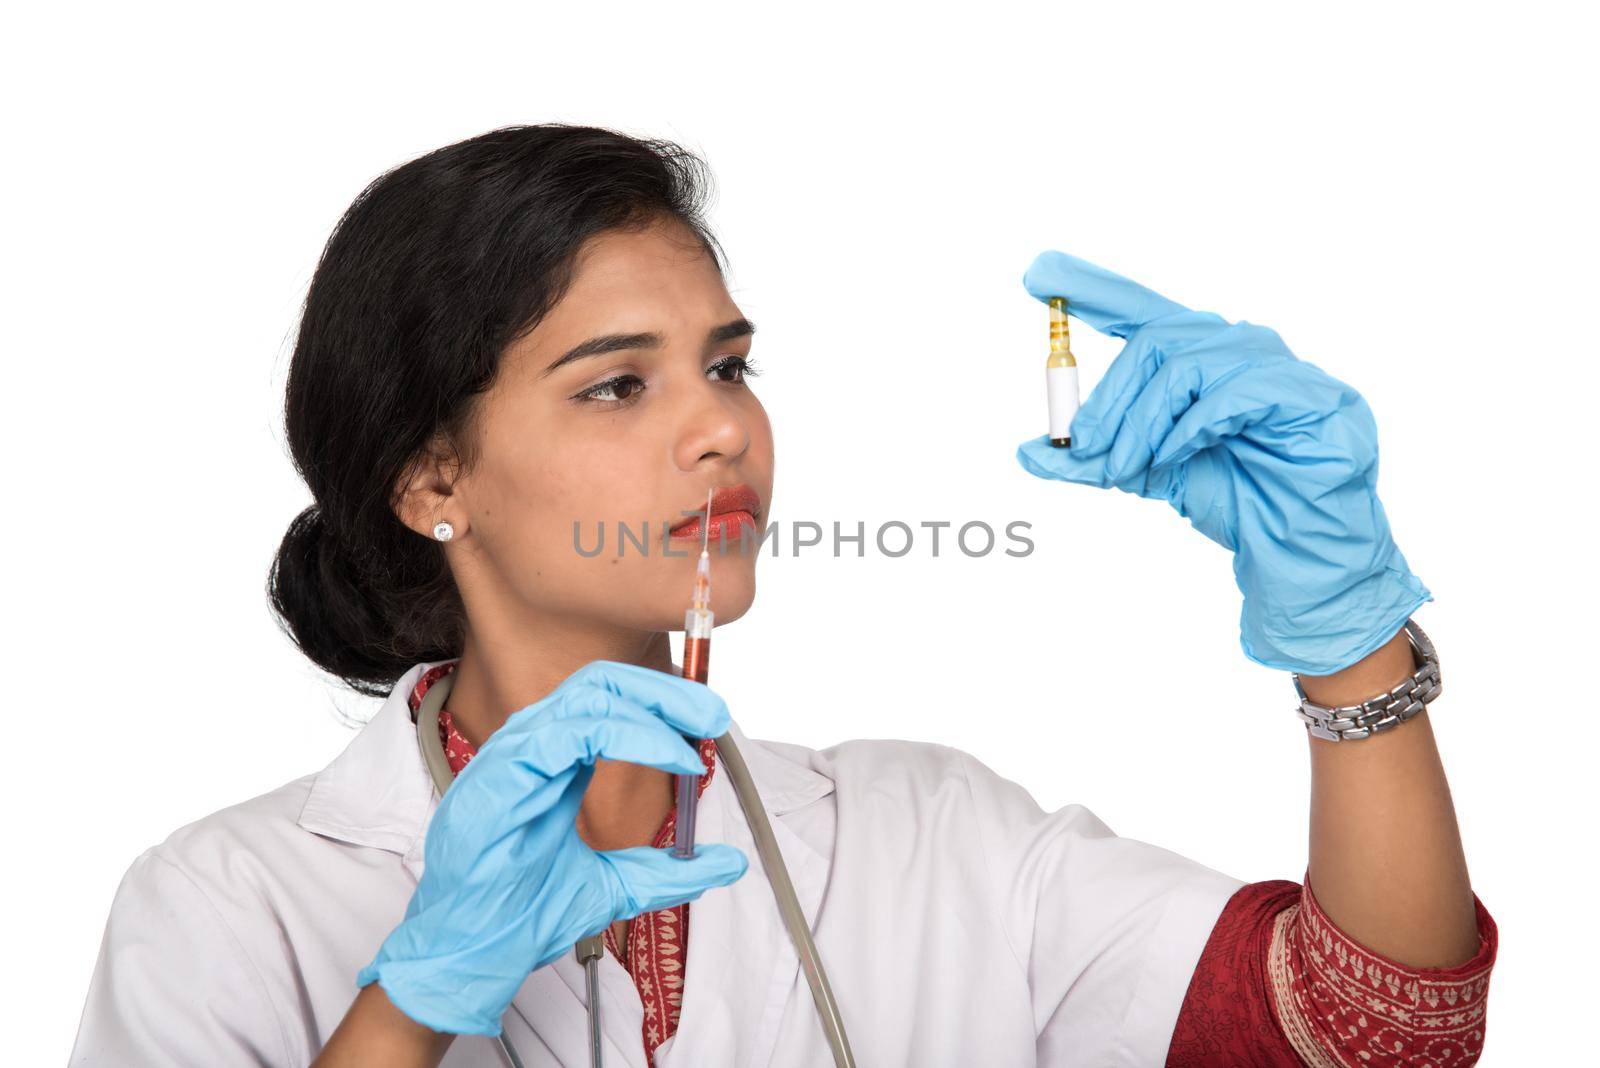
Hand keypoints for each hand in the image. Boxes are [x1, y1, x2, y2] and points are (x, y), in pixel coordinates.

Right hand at [356, 660, 747, 1035]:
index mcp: (553, 761)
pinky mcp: (500, 778)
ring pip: (589, 698)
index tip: (709, 725)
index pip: (609, 702)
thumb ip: (668, 871)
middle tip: (714, 716)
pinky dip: (627, 736)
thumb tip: (727, 863)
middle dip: (666, 692)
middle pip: (603, 684)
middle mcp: (532, 748)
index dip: (662, 702)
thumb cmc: (517, 915)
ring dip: (653, 711)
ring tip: (695, 742)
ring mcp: (513, 758)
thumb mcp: (615, 887)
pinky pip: (568, 734)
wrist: (470, 958)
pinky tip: (664, 758)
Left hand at [1015, 251, 1430, 674]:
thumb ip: (1091, 463)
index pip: (1137, 310)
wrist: (1294, 545)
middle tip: (1082, 448)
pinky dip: (1187, 429)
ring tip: (1128, 472)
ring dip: (1142, 424)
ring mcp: (1272, 362)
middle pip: (1153, 341)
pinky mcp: (1302, 391)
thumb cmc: (1235, 497)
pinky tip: (1175, 458)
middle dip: (1108, 399)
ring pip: (1184, 367)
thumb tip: (1026, 452)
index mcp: (1195, 357)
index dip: (1090, 288)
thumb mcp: (1146, 476)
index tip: (1037, 271)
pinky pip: (1229, 394)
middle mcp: (1232, 346)